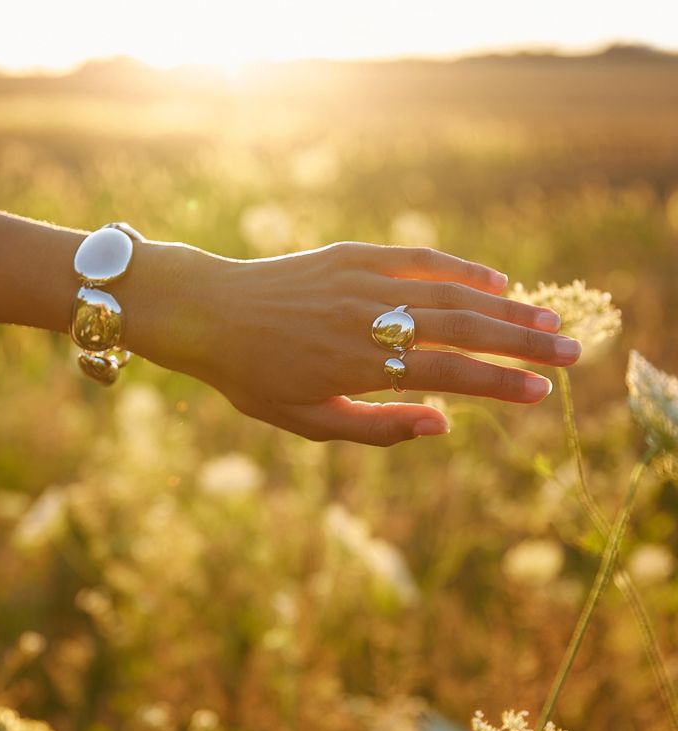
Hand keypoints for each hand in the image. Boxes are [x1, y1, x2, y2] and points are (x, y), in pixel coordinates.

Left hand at [128, 241, 579, 445]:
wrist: (208, 314)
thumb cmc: (254, 377)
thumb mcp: (307, 421)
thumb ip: (377, 427)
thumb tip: (445, 425)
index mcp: (358, 367)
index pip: (448, 375)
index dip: (499, 384)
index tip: (542, 392)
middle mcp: (368, 320)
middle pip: (462, 330)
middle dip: (521, 343)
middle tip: (570, 351)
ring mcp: (361, 282)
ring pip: (448, 293)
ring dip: (503, 307)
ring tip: (547, 318)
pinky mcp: (351, 255)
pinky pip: (416, 257)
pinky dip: (459, 267)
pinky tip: (494, 279)